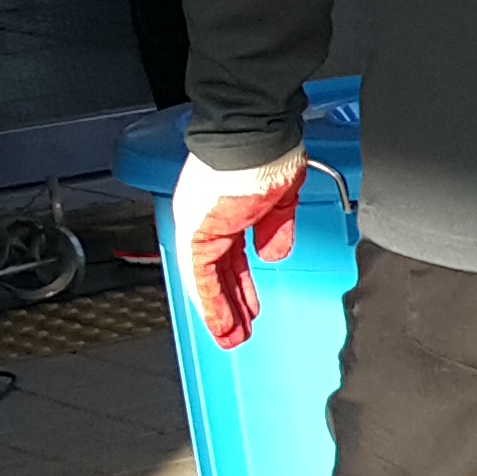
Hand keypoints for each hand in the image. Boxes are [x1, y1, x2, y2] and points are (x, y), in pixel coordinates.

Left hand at [168, 147, 307, 349]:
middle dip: (231, 305)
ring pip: (208, 280)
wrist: (253, 137)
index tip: (250, 306)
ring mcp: (199, 229)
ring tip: (230, 338)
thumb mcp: (279, 201)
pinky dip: (211, 303)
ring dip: (221, 312)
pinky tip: (221, 323)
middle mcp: (207, 222)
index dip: (241, 284)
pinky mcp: (197, 235)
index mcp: (227, 211)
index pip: (231, 257)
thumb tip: (276, 253)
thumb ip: (276, 229)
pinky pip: (201, 277)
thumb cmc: (268, 156)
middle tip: (239, 331)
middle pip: (219, 273)